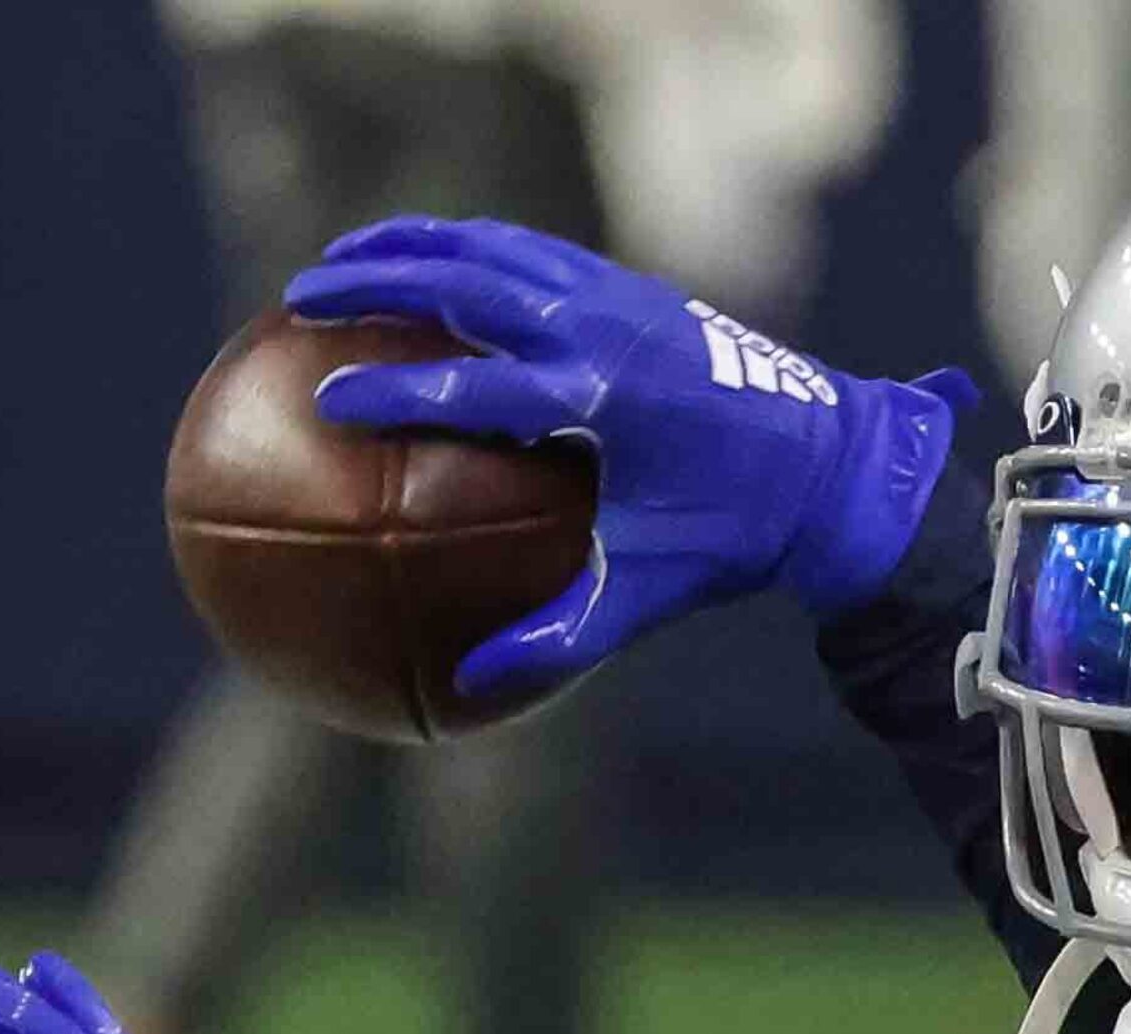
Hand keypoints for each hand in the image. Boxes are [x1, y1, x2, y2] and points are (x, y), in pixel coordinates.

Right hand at [285, 217, 976, 696]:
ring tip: (338, 258)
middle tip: (300, 299)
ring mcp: (616, 295)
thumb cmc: (732, 538)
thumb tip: (467, 691)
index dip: (397, 389)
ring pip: (491, 249)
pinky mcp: (627, 283)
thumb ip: (556, 639)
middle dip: (376, 283)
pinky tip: (419, 260)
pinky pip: (527, 250)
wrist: (830, 462)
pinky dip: (464, 247)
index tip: (330, 399)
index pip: (477, 389)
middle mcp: (603, 330)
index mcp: (603, 400)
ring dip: (410, 245)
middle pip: (465, 285)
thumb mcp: (646, 594)